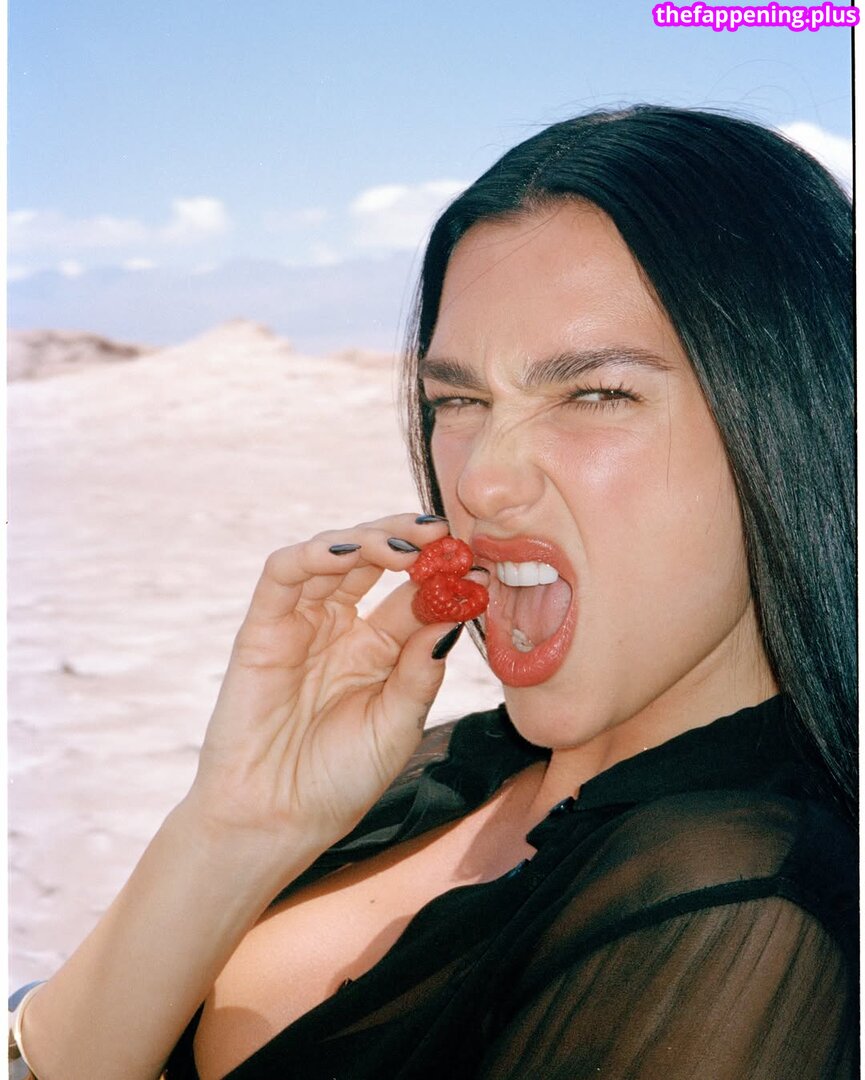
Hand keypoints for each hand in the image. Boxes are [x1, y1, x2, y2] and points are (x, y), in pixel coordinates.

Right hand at [182, 513, 456, 870]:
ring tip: (406, 549)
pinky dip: (312, 553)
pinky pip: (282, 574)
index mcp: (378, 648)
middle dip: (409, 538)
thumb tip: (460, 610)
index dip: (444, 573)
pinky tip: (347, 553)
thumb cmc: (340, 779)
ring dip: (369, 539)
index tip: (477, 562)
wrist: (276, 820)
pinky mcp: (262, 627)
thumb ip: (421, 668)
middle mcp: (341, 626)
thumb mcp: (398, 723)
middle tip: (443, 535)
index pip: (414, 592)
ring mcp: (301, 622)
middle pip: (375, 559)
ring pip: (333, 555)